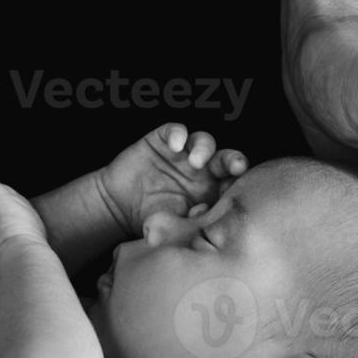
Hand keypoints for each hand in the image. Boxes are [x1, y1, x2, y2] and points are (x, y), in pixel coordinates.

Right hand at [97, 123, 248, 236]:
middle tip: (236, 167)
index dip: (238, 186)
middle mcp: (201, 171)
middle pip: (226, 160)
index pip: (232, 185)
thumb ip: (192, 223)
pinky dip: (178, 134)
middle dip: (234, 161)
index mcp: (210, 192)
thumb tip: (206, 223)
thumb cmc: (149, 220)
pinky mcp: (163, 141)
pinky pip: (176, 130)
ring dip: (205, 148)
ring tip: (196, 162)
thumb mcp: (173, 227)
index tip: (239, 193)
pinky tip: (175, 145)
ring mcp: (183, 154)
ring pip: (204, 142)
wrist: (118, 209)